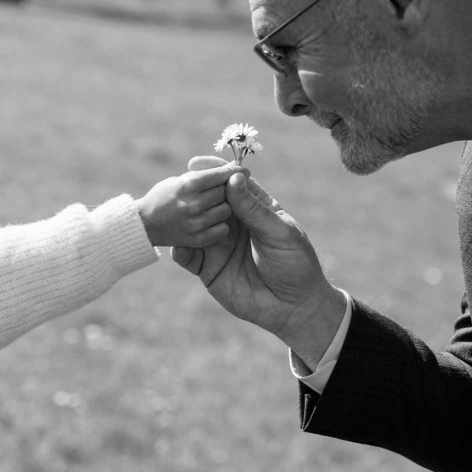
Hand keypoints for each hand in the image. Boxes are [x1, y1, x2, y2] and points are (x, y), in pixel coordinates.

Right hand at [137, 161, 246, 248]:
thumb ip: (201, 175)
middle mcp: (192, 204)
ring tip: (211, 208)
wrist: (140, 227)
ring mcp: (195, 224)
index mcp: (187, 184)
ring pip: (225, 211)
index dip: (232, 171)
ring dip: (221, 209)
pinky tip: (209, 223)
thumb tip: (232, 168)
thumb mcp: (176, 181)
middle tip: (216, 192)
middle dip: (223, 190)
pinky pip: (221, 230)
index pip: (221, 175)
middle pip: (224, 192)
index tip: (242, 169)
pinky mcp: (197, 241)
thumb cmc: (160, 198)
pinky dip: (218, 226)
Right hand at [171, 157, 345, 367]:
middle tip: (183, 189)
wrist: (292, 308)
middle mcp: (233, 224)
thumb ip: (254, 209)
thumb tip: (232, 179)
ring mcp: (218, 245)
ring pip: (194, 226)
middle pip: (208, 202)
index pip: (231, 184)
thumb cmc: (295, 264)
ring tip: (176, 215)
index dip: (214, 173)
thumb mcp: (279, 232)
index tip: (196, 163)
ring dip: (184, 219)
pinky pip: (187, 255)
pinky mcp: (207, 268)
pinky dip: (179, 248)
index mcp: (254, 209)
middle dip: (194, 194)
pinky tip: (177, 244)